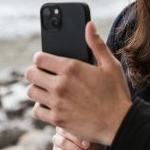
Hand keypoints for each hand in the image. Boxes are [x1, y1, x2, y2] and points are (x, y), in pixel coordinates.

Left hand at [26, 21, 131, 145]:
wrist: (119, 124)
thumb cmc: (116, 93)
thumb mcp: (110, 65)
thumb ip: (96, 44)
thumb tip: (88, 25)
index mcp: (71, 68)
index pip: (39, 58)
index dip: (40, 58)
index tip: (43, 60)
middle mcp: (60, 85)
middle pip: (30, 74)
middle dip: (34, 72)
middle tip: (42, 74)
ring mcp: (57, 103)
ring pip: (31, 92)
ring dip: (36, 89)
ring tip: (45, 89)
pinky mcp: (57, 119)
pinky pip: (36, 111)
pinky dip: (40, 107)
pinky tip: (49, 105)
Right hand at [52, 127, 102, 149]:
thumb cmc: (90, 137)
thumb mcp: (91, 132)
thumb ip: (90, 128)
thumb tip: (94, 126)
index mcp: (69, 121)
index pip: (70, 122)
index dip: (78, 132)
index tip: (88, 140)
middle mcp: (60, 129)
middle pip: (64, 132)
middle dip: (77, 140)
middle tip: (87, 146)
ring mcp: (57, 140)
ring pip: (62, 142)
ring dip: (75, 149)